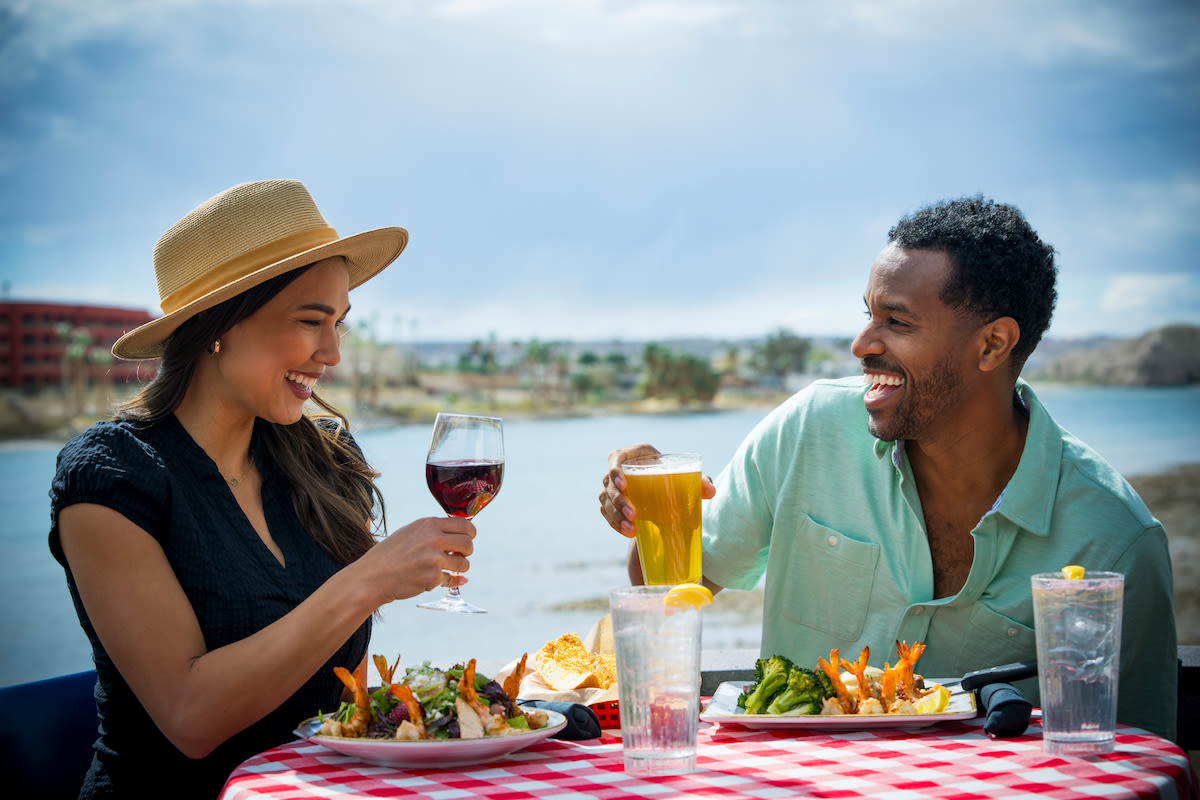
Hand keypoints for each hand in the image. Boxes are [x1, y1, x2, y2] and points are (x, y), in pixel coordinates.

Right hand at [367, 516, 475, 599]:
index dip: (470, 533)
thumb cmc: (389, 555)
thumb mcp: (409, 533)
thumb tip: (457, 533)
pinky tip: (447, 580)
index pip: (464, 524)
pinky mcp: (432, 578)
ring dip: (460, 568)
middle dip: (467, 551)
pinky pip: (452, 580)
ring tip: (449, 569)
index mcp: (428, 525)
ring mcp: (434, 559)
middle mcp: (433, 539)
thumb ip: (432, 531)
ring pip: (464, 563)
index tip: (468, 539)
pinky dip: (451, 582)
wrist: (372, 577)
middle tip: (460, 556)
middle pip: (468, 543)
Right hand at [598, 444, 716, 535]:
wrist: (664, 490)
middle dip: (618, 501)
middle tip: (634, 515)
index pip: (615, 459)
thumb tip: (710, 492)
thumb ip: (699, 481)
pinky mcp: (610, 502)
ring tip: (632, 531)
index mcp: (633, 455)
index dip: (615, 471)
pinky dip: (615, 524)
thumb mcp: (685, 476)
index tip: (625, 485)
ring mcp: (611, 487)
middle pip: (608, 484)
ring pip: (605, 501)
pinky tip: (628, 532)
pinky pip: (606, 513)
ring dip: (616, 516)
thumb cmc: (674, 477)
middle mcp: (617, 469)